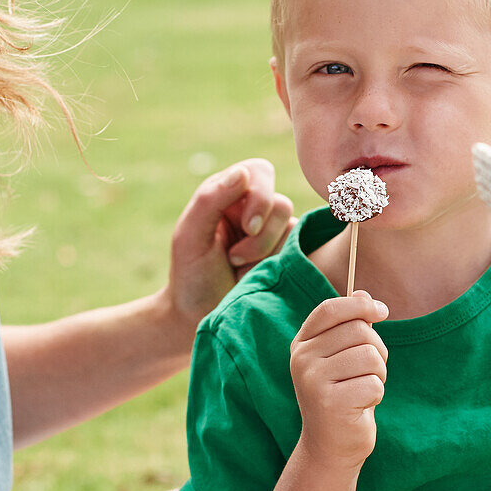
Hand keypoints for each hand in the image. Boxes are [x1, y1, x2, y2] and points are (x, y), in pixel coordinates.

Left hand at [168, 158, 293, 327]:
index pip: (259, 173)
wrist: (200, 318)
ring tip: (240, 271)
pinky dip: (279, 265)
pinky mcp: (286, 256)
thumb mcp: (190, 236)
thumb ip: (211, 199)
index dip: (260, 197)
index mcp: (228, 194)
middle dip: (261, 235)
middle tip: (235, 259)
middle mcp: (253, 209)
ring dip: (266, 253)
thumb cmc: (190, 275)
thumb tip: (243, 173)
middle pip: (279, 204)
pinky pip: (300, 250)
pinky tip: (258, 277)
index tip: (246, 227)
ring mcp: (272, 233)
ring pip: (292, 228)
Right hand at [290, 292, 388, 469]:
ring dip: (379, 374)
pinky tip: (361, 407)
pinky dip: (376, 396)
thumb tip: (363, 293)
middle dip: (376, 350)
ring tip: (364, 390)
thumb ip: (350, 326)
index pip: (330, 309)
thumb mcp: (342, 358)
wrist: (331, 446)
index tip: (381, 311)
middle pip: (358, 330)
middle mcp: (302, 360)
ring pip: (370, 356)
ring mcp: (313, 381)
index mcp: (302, 345)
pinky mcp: (331, 403)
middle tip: (370, 372)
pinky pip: (374, 384)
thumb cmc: (342, 396)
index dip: (360, 305)